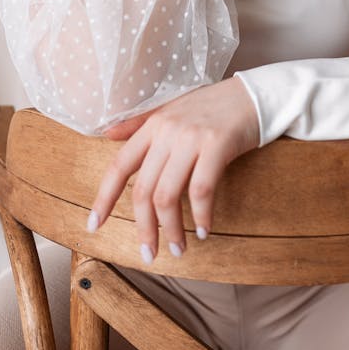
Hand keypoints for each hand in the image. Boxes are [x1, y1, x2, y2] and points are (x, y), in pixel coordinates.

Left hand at [88, 78, 259, 261]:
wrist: (254, 95)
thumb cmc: (214, 105)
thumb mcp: (173, 109)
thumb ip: (140, 123)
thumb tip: (106, 135)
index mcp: (154, 124)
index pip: (119, 165)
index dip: (104, 197)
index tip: (94, 226)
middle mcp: (167, 130)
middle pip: (144, 190)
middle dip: (144, 228)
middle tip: (149, 254)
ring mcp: (191, 137)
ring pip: (168, 195)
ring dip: (172, 229)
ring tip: (179, 248)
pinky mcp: (217, 144)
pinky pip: (201, 190)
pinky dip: (201, 216)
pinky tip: (204, 230)